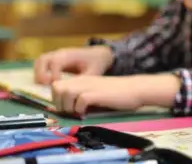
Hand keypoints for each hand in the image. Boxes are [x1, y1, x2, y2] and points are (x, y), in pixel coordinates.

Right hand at [34, 46, 113, 84]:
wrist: (99, 54)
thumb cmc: (96, 63)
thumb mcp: (93, 73)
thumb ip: (82, 82)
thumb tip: (71, 93)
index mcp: (69, 55)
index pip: (56, 62)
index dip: (53, 74)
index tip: (56, 85)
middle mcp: (60, 53)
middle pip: (42, 60)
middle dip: (41, 73)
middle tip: (46, 86)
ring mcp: (56, 55)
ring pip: (39, 61)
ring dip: (38, 73)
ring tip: (44, 86)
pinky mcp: (54, 60)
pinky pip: (42, 64)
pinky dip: (40, 73)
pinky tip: (47, 84)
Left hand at [51, 74, 180, 114]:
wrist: (135, 89)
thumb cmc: (117, 93)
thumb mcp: (96, 92)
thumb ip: (81, 96)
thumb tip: (66, 109)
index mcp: (81, 80)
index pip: (56, 86)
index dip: (57, 98)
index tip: (67, 107)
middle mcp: (82, 81)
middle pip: (56, 88)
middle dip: (60, 102)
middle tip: (71, 111)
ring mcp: (89, 86)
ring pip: (64, 92)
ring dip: (68, 106)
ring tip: (78, 112)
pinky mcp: (97, 94)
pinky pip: (79, 100)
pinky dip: (79, 109)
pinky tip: (87, 112)